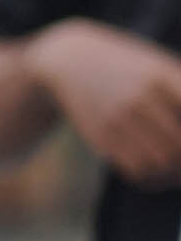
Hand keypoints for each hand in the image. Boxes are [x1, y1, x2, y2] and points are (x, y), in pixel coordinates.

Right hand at [31, 20, 180, 183]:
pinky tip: (161, 173)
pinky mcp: (102, 137)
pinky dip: (155, 179)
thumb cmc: (130, 64)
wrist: (70, 61)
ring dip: (176, 173)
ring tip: (178, 171)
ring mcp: (118, 118)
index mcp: (162, 74)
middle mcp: (140, 96)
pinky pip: (136, 170)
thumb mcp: (161, 64)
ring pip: (161, 163)